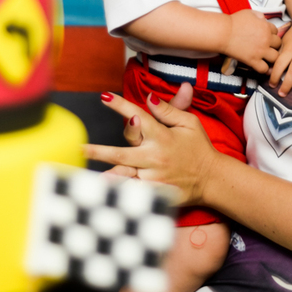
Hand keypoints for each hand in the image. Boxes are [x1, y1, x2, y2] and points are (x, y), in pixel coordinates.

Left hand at [86, 91, 220, 205]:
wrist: (212, 178)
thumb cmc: (199, 147)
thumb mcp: (189, 123)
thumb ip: (168, 110)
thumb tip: (149, 97)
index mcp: (162, 137)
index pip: (138, 117)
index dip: (120, 105)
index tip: (104, 96)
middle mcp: (154, 157)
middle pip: (121, 153)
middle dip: (98, 151)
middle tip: (80, 148)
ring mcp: (153, 177)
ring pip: (125, 177)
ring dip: (106, 177)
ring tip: (86, 180)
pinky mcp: (155, 192)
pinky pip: (134, 194)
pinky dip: (120, 193)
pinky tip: (104, 195)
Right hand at [223, 9, 279, 73]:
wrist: (223, 32)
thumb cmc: (234, 22)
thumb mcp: (249, 13)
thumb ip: (259, 16)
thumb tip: (264, 20)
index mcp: (266, 27)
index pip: (276, 31)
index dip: (271, 34)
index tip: (266, 36)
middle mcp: (266, 39)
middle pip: (279, 44)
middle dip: (273, 45)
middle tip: (267, 47)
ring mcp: (260, 51)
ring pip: (275, 57)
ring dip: (271, 57)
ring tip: (266, 57)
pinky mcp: (253, 60)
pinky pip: (264, 69)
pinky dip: (263, 68)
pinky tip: (259, 65)